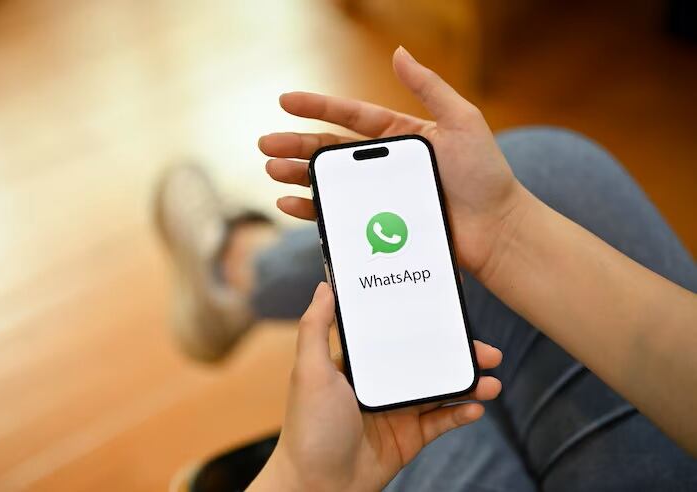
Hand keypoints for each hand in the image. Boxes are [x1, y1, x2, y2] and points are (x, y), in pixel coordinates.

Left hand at [249, 283, 502, 490]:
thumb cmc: (308, 428)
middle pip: (427, 360)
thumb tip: (324, 286)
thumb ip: (315, 328)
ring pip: (440, 389)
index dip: (423, 320)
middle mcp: (381, 382)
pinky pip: (441, 421)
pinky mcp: (408, 438)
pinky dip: (461, 413)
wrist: (318, 487)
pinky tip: (476, 407)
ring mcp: (397, 410)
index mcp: (360, 363)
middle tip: (487, 350)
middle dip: (458, 353)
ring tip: (492, 380)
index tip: (448, 305)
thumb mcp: (309, 371)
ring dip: (467, 383)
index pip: (396, 334)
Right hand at [259, 46, 528, 279]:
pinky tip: (291, 203)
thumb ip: (430, 88)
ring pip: (329, 181)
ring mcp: (380, 195)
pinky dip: (313, 208)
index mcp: (400, 136)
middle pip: (330, 150)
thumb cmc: (486, 175)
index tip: (285, 101)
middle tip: (265, 144)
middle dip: (296, 145)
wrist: (497, 230)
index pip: (350, 117)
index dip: (317, 108)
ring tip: (272, 171)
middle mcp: (385, 164)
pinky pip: (339, 214)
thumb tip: (399, 52)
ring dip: (297, 175)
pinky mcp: (379, 225)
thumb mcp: (463, 121)